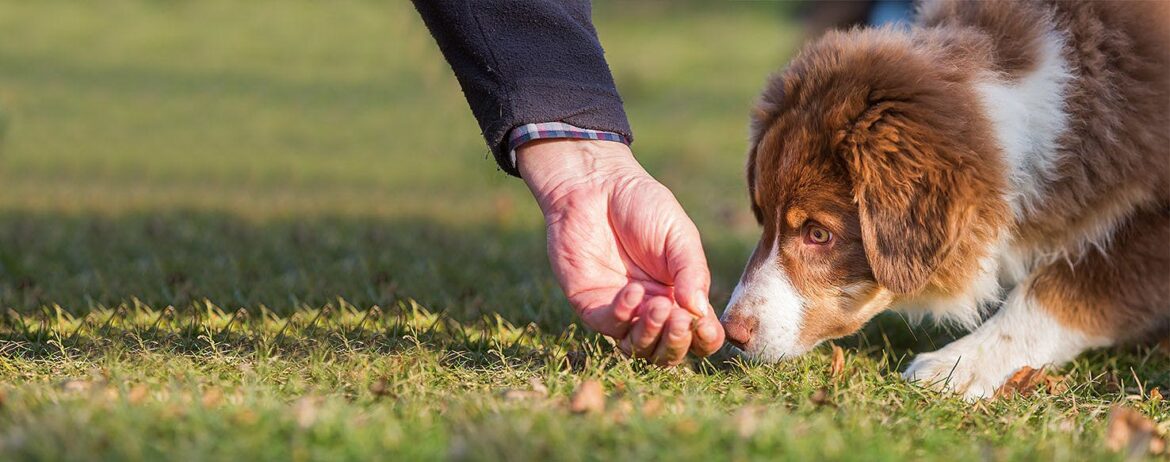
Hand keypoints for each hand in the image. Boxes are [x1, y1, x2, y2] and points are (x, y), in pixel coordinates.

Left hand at [517, 139, 724, 364]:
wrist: (595, 185)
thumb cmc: (641, 205)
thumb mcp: (679, 235)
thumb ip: (692, 272)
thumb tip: (700, 313)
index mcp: (679, 295)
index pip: (698, 335)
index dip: (705, 340)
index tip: (706, 327)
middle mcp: (652, 309)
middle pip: (669, 350)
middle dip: (677, 342)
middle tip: (680, 319)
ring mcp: (621, 311)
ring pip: (639, 348)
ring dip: (652, 335)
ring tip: (658, 306)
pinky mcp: (591, 304)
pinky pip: (610, 325)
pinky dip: (624, 315)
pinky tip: (631, 290)